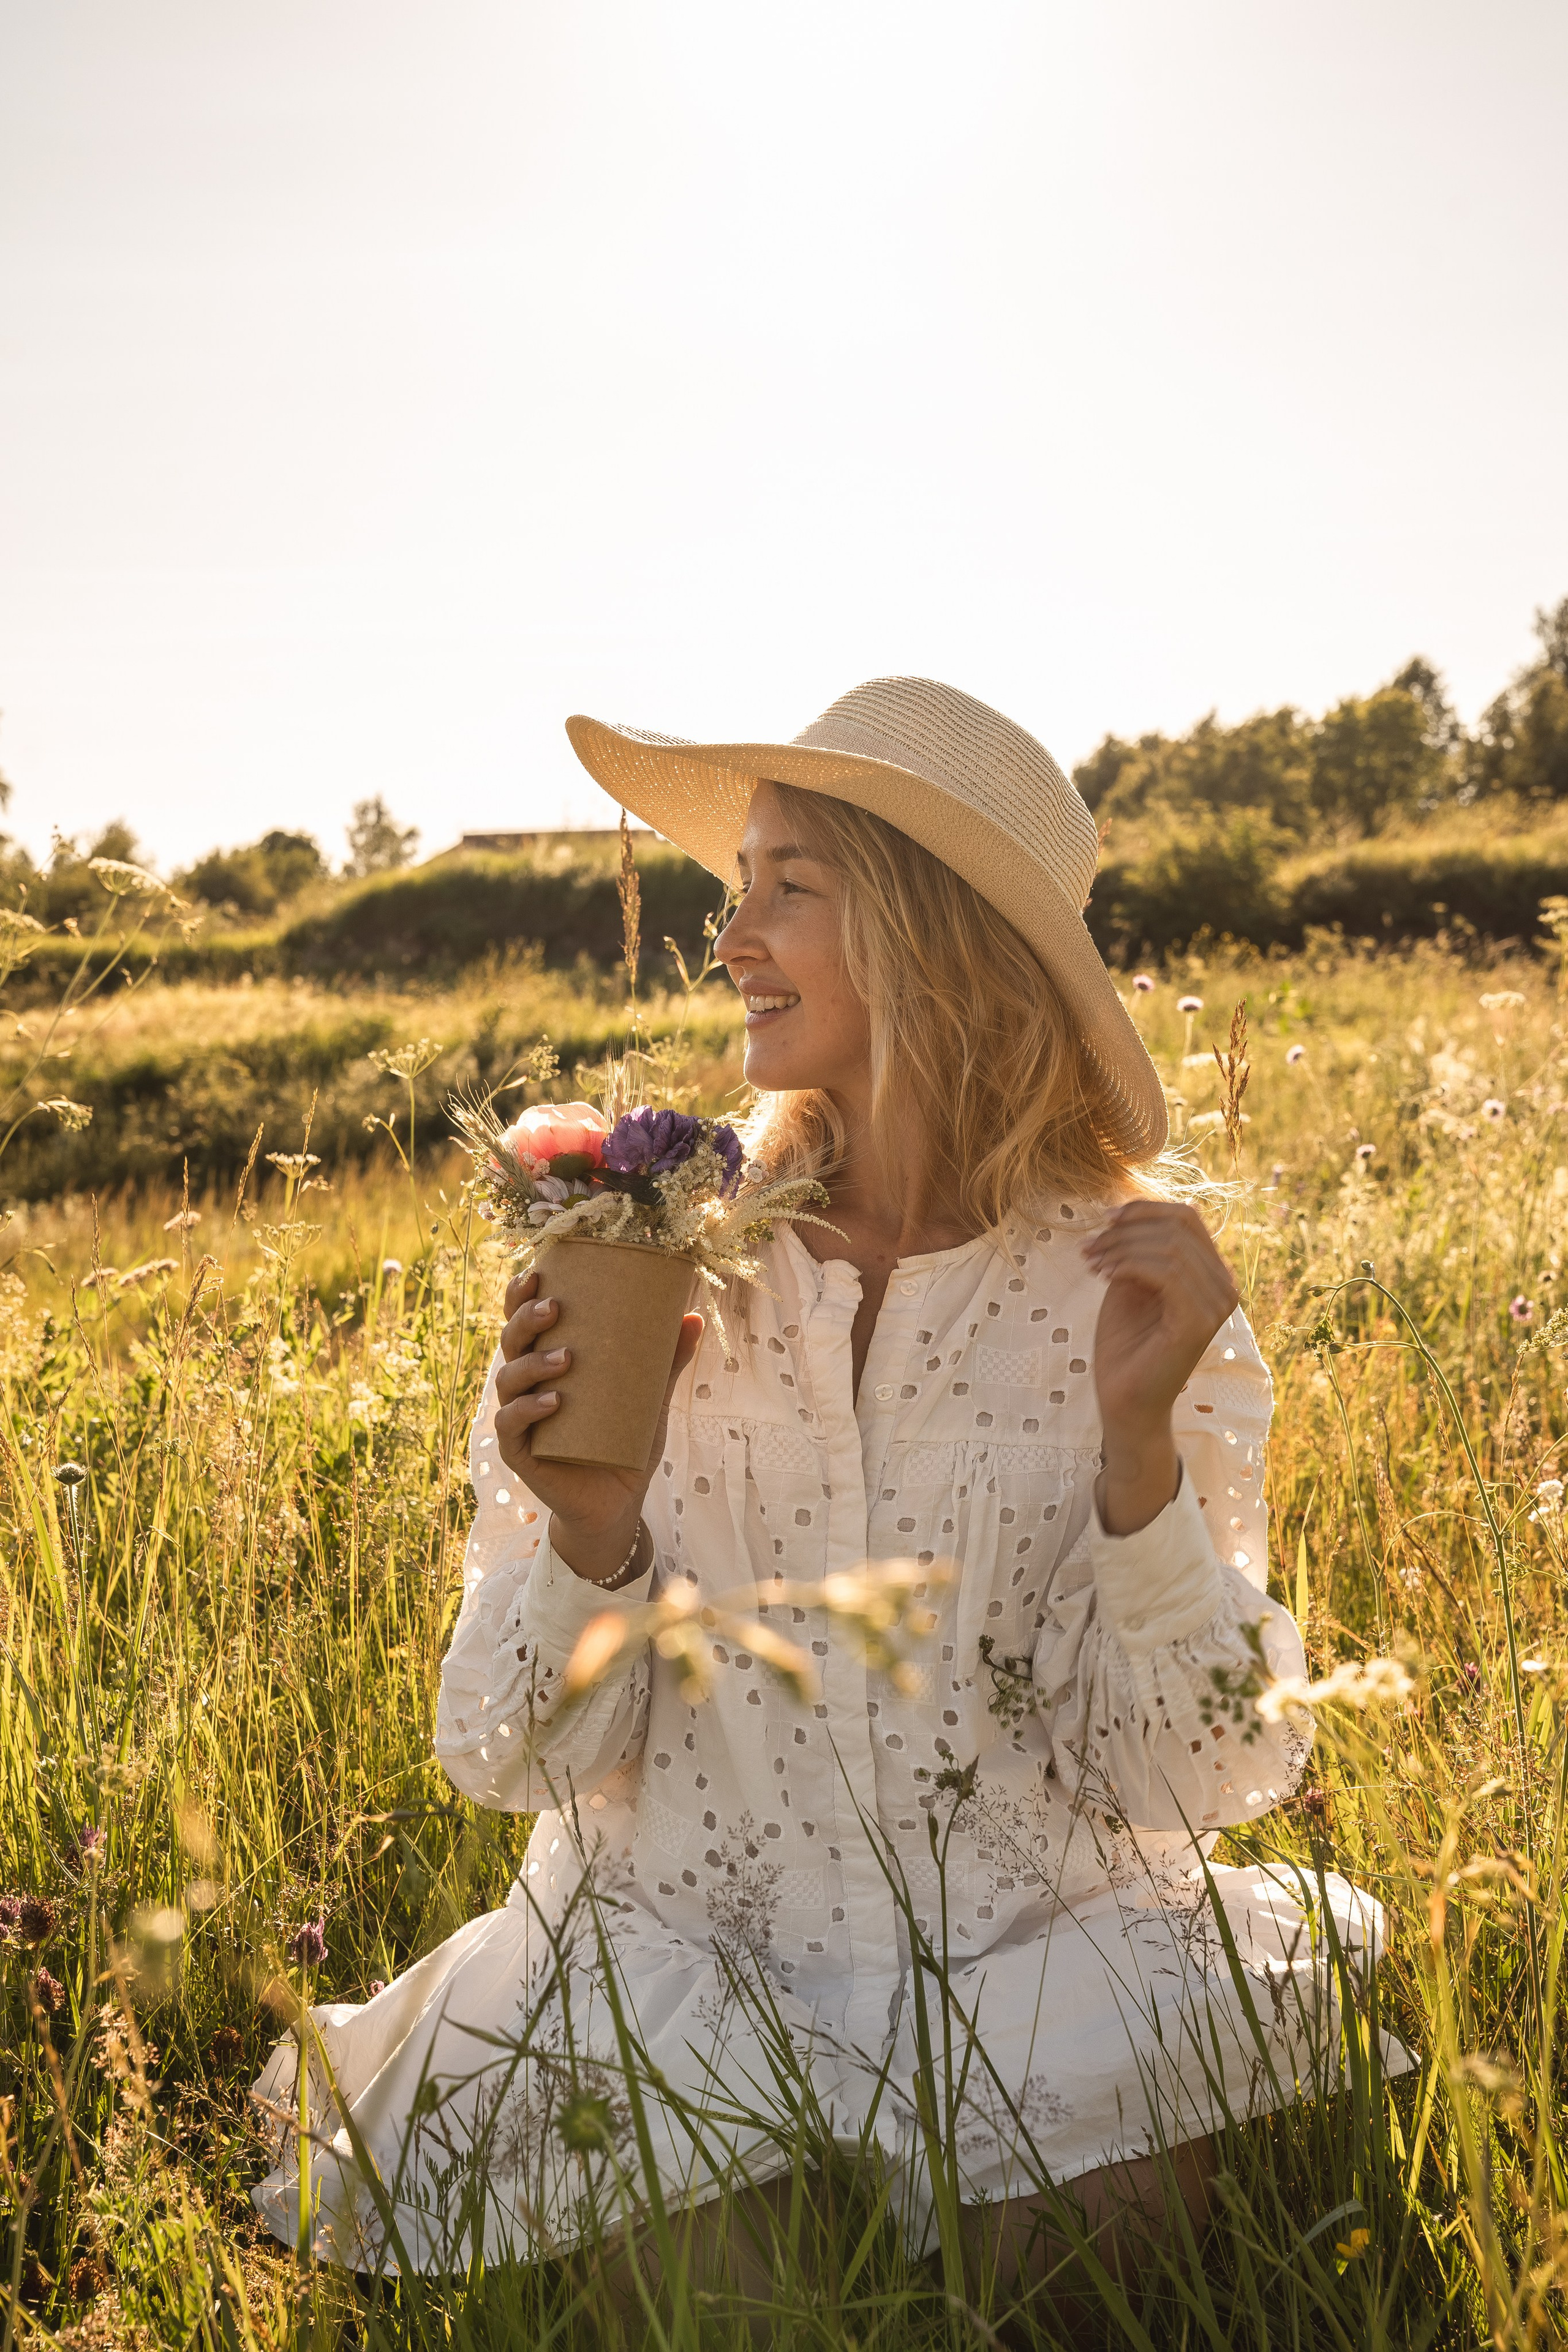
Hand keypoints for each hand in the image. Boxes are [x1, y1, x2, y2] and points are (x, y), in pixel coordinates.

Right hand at [494, 1268, 703, 1579]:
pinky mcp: (519, 1453)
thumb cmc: (625, 1443)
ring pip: (508, 1379)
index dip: (520, 1294)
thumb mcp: (650, 1398)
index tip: (538, 1270)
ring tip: (567, 1358)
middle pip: (511, 1341)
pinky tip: (554, 1402)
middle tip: (556, 1307)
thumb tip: (692, 1316)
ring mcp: (519, 1419)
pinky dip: (528, 1410)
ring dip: (533, 1363)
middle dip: (526, 1319)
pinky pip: (512, 1425)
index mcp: (547, 1362)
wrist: (617, 1504)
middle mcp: (525, 1385)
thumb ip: (666, 1360)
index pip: (524, 1320)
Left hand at [1081, 1202, 1239, 1534]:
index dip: (1144, 1209)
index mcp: (1212, 1273)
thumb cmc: (1126, 1345)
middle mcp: (1224, 1286)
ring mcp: (1217, 1305)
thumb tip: (1128, 1208)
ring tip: (1091, 1262)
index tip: (1104, 1219)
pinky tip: (1104, 1275)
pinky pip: (1167, 1271)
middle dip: (1126, 1228)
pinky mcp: (1200, 1322)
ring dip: (1121, 1246)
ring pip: (1170, 1246)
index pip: (1188, 1216)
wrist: (1124, 1400)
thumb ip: (1139, 1248)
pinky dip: (1129, 1264)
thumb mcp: (1130, 1283)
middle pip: (1180, 1225)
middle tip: (1089, 1246)